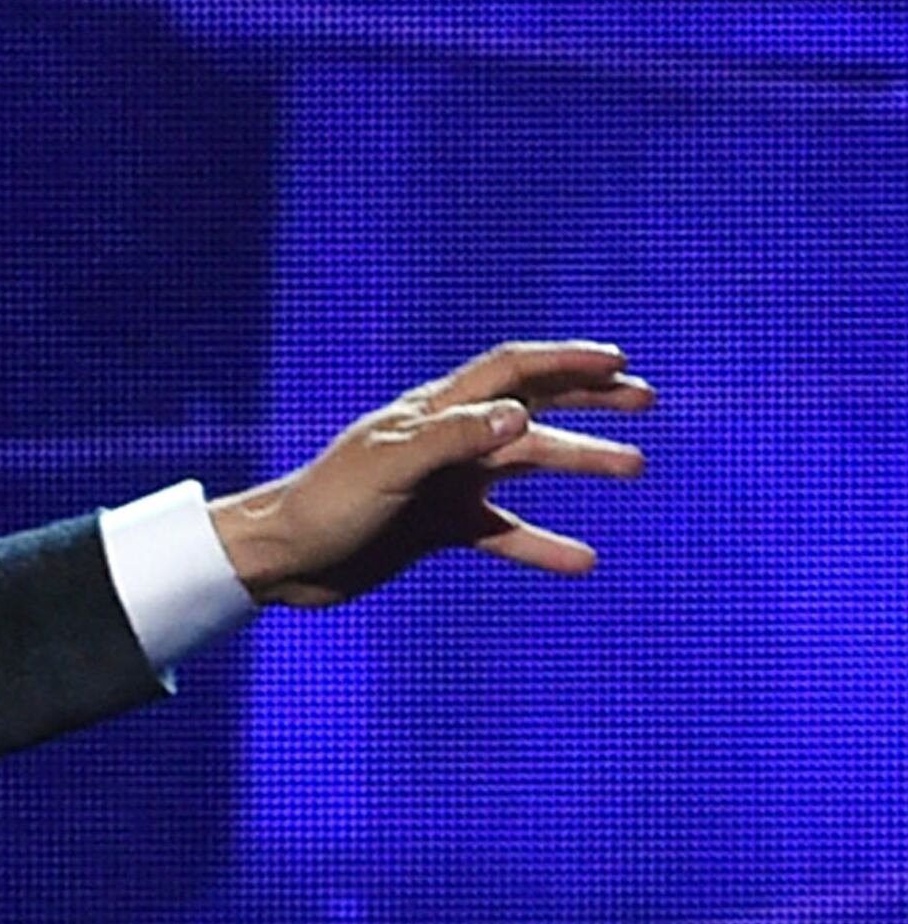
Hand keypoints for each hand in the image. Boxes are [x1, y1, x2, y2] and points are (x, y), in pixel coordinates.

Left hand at [212, 341, 650, 608]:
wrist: (280, 561)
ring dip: (579, 462)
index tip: (620, 364)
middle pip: (532, 407)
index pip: (513, 370)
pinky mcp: (438, 527)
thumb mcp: (390, 468)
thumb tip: (521, 414)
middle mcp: (447, 439)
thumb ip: (454, 439)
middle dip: (588, 401)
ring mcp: (445, 482)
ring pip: (527, 465)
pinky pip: (502, 531)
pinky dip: (541, 543)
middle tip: (644, 401)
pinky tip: (582, 560)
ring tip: (634, 466)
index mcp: (434, 411)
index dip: (566, 363)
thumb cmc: (325, 505)